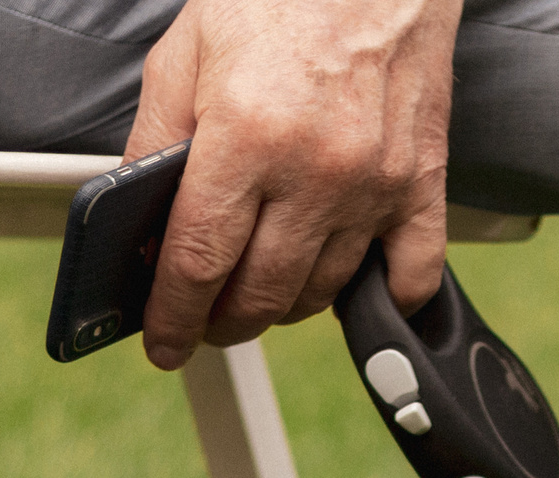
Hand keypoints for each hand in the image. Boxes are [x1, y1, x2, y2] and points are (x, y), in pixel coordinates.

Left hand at [122, 0, 459, 370]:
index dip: (171, 317)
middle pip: (258, 295)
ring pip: (320, 293)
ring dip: (281, 305)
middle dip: (220, 321)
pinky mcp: (422, 179)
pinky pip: (409, 275)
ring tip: (258, 286)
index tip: (161, 343)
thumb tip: (136, 228)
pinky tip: (341, 281)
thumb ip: (153, 145)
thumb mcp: (185, 54)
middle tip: (202, 317)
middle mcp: (316, 169)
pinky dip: (376, 295)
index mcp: (246, 135)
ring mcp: (376, 182)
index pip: (197, 263)